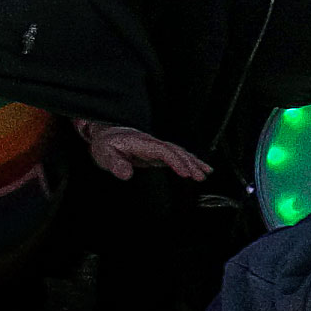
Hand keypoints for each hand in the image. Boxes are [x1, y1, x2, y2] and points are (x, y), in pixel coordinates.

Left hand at [75, 120, 211, 183]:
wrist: (105, 135)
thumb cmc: (106, 144)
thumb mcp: (105, 154)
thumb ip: (115, 164)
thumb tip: (126, 174)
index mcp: (141, 142)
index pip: (163, 150)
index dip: (175, 161)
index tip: (185, 172)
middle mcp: (152, 143)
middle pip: (175, 150)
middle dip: (189, 162)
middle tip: (200, 176)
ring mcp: (156, 147)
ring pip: (178, 152)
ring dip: (192, 161)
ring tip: (206, 173)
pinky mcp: (157, 153)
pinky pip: (176, 155)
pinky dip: (189, 160)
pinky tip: (199, 167)